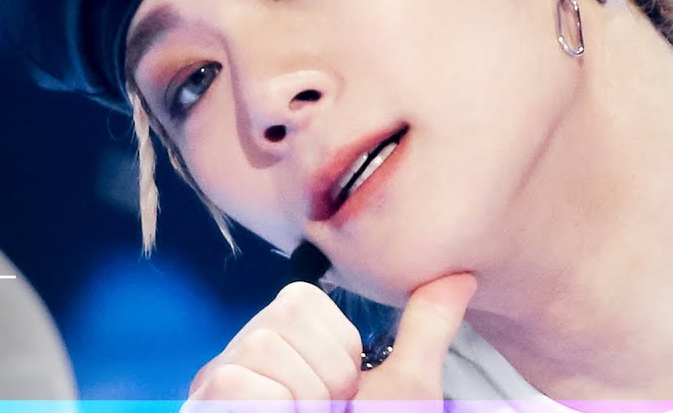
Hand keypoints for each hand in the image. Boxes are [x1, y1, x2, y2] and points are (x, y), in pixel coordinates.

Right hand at [183, 273, 477, 412]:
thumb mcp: (409, 389)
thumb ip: (427, 327)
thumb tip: (461, 273)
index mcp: (289, 343)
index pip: (302, 302)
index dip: (340, 353)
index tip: (344, 395)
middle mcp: (247, 355)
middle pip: (284, 316)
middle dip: (324, 376)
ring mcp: (222, 381)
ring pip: (263, 346)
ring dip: (302, 400)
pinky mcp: (211, 402)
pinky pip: (238, 381)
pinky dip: (273, 411)